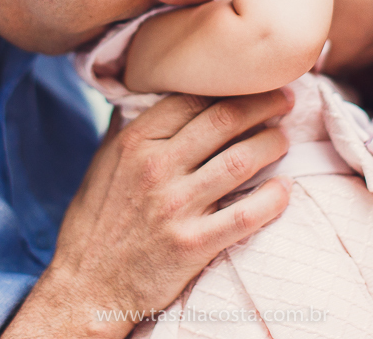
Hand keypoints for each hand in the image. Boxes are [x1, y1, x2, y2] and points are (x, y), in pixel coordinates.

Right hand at [5, 90, 293, 337]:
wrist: (87, 287)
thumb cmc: (96, 223)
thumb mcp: (102, 165)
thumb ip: (128, 129)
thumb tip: (147, 92)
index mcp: (134, 143)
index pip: (193, 98)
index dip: (230, 86)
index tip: (253, 83)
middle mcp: (155, 168)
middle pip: (224, 120)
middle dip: (263, 104)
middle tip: (285, 100)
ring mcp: (175, 206)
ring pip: (241, 160)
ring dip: (272, 144)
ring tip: (284, 139)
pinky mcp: (192, 244)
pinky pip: (247, 214)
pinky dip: (273, 198)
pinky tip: (285, 188)